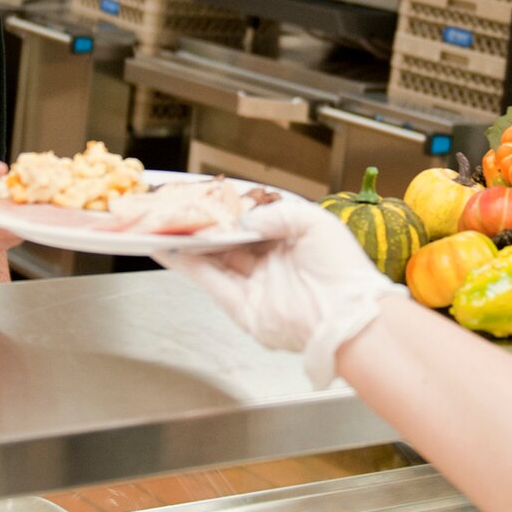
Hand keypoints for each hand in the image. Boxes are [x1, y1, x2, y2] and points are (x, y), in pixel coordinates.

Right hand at [156, 199, 405, 386]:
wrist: (348, 315)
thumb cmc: (341, 268)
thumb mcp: (315, 222)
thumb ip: (278, 212)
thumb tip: (246, 217)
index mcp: (290, 244)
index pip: (253, 223)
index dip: (229, 210)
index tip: (206, 195)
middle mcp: (270, 265)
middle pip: (229, 242)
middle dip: (204, 226)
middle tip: (178, 208)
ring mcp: (256, 288)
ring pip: (214, 261)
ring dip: (189, 244)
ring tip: (163, 224)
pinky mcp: (244, 310)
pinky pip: (211, 283)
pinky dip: (188, 266)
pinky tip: (169, 248)